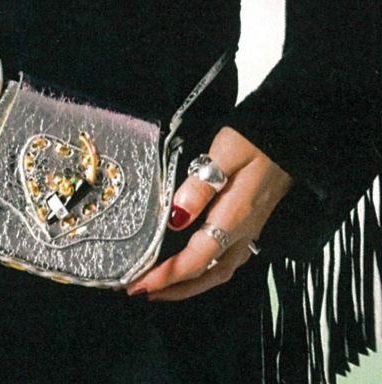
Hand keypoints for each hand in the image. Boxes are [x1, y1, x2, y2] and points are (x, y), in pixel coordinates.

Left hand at [125, 126, 292, 300]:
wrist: (291, 138)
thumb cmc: (254, 140)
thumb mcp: (224, 154)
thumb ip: (200, 186)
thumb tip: (176, 217)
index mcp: (234, 217)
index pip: (196, 259)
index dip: (166, 275)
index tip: (138, 284)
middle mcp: (243, 231)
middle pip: (207, 275)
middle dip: (174, 289)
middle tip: (141, 291)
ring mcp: (250, 230)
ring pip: (218, 272)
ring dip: (189, 285)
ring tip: (160, 286)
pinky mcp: (251, 223)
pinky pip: (226, 260)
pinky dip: (204, 271)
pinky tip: (191, 266)